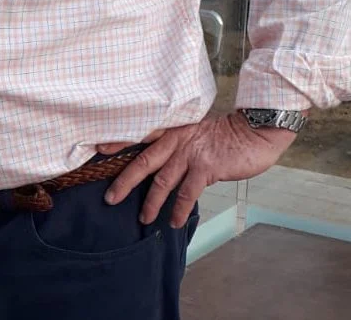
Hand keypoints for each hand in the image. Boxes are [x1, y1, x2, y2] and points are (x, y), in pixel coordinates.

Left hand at [100, 112, 298, 227]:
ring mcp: (190, 154)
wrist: (253, 133)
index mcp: (172, 129)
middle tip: (110, 197)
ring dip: (150, 202)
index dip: (118, 141)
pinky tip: (173, 221)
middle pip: (143, 161)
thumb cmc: (225, 135)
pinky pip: (186, 194)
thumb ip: (178, 144)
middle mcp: (176, 140)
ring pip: (162, 181)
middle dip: (124, 181)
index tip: (97, 149)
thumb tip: (161, 163)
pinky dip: (178, 210)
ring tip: (143, 218)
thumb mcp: (195, 132)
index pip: (140, 134)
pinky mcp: (205, 168)